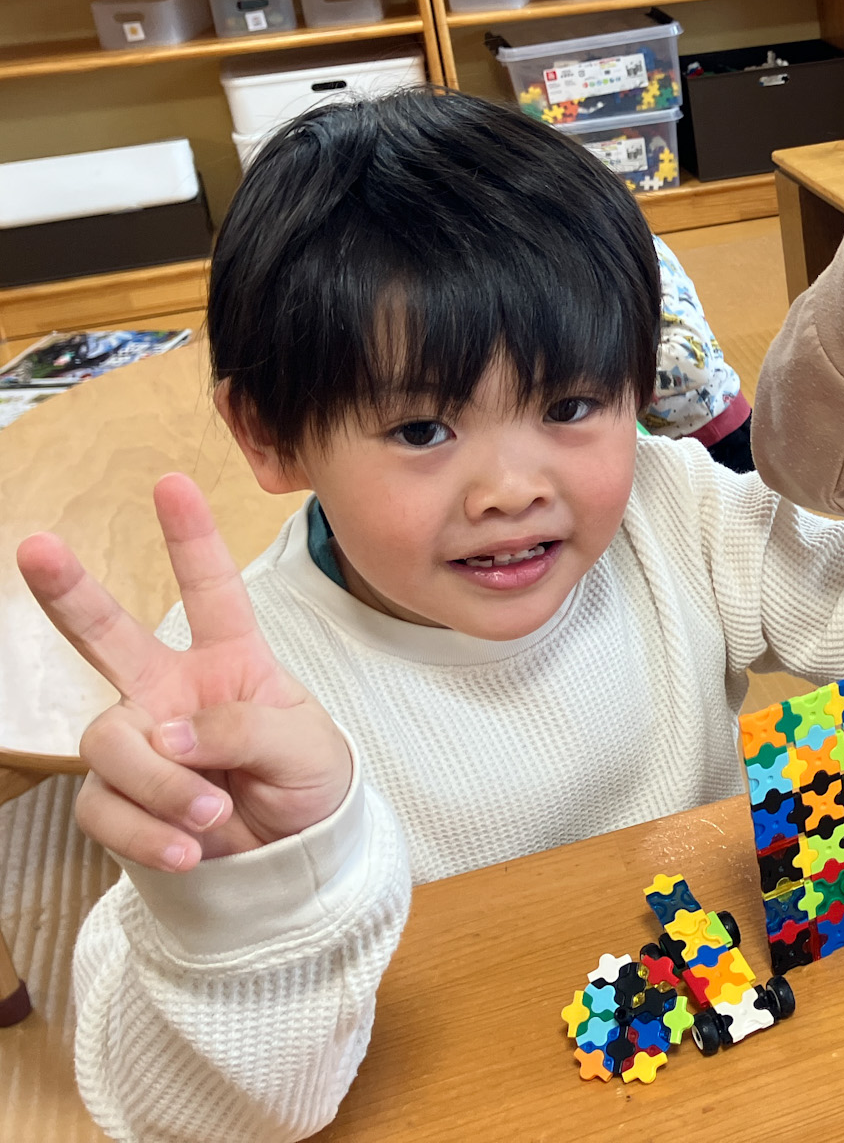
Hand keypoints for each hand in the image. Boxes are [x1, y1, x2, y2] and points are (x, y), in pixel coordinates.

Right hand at [16, 474, 350, 870]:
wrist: (294, 858)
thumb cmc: (308, 783)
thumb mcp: (304, 746)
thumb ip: (243, 727)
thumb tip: (167, 735)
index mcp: (231, 660)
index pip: (211, 591)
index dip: (191, 538)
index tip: (173, 483)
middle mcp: (172, 691)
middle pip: (107, 635)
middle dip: (69, 591)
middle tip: (36, 546)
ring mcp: (140, 742)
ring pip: (111, 743)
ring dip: (161, 785)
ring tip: (211, 814)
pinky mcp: (118, 799)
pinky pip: (105, 807)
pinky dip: (148, 831)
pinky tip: (190, 849)